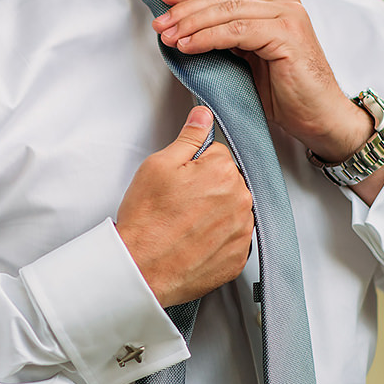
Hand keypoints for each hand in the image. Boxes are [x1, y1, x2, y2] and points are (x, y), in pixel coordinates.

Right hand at [115, 106, 254, 306]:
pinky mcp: (238, 258)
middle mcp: (241, 200)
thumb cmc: (146, 219)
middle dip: (209, 188)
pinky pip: (233, 239)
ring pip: (233, 210)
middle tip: (180, 203)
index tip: (181, 181)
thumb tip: (203, 115)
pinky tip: (195, 241)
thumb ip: (188, 137)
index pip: (218, 154)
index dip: (196, 165)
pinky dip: (218, 239)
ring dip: (216, 213)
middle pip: (229, 182)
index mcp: (223, 171)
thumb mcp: (159, 165)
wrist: (141, 268)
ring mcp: (242, 232)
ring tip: (186, 224)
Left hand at [153, 0, 372, 162]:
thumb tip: (184, 31)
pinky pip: (237, 32)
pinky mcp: (288, 35)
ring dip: (191, 23)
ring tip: (168, 35)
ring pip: (227, 10)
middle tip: (159, 22)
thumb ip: (227, 39)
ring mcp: (287, 16)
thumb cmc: (286, 95)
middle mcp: (282, 3)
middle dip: (185, 8)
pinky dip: (208, 37)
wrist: (321, 119)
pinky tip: (188, 46)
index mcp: (273, 4)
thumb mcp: (249, 59)